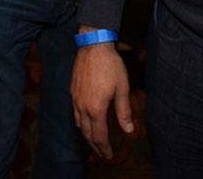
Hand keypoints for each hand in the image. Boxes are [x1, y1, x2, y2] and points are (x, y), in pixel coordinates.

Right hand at [71, 39, 132, 158]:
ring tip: (94, 141)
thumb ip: (124, 111)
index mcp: (96, 108)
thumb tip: (129, 131)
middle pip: (87, 133)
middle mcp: (83, 107)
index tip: (110, 156)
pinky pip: (75, 113)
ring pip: (79, 124)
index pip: (99, 136)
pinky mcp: (73, 91)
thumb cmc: (110, 66)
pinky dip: (81, 123)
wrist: (93, 46)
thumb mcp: (122, 88)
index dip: (105, 148)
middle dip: (95, 146)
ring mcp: (75, 99)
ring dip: (86, 136)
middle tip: (102, 154)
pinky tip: (86, 121)